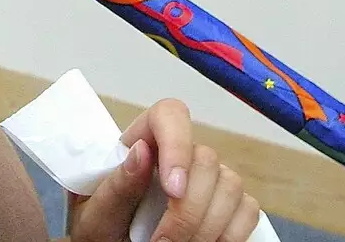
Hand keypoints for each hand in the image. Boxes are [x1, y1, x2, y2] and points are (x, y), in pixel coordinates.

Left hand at [69, 99, 261, 241]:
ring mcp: (208, 179)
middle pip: (205, 159)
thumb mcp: (96, 213)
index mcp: (140, 143)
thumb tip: (140, 151)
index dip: (177, 145)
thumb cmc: (101, 232)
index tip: (173, 191)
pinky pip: (248, 211)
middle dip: (189, 210)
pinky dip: (230, 235)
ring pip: (231, 185)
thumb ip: (116, 186)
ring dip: (208, 226)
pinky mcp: (228, 205)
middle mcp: (180, 155)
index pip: (169, 115)